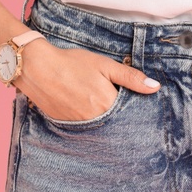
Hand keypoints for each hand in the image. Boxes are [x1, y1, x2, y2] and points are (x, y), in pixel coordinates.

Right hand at [14, 39, 159, 120]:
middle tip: (115, 104)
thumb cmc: (72, 63)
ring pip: (99, 126)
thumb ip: (130, 77)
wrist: (37, 68)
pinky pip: (83, 128)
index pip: (128, 113)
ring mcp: (78, 125)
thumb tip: (155, 87)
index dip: (132, 108)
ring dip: (103, 119)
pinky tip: (84, 108)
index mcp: (106, 104)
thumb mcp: (104, 65)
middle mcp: (94, 119)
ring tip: (97, 104)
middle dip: (118, 116)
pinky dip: (87, 120)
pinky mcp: (65, 125)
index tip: (133, 103)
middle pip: (114, 122)